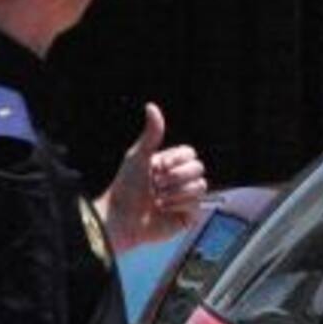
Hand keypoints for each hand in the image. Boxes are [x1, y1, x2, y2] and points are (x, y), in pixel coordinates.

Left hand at [101, 103, 206, 252]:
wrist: (122, 217)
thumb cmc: (126, 188)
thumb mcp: (138, 156)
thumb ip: (151, 133)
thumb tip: (151, 106)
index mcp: (169, 165)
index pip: (190, 153)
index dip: (176, 159)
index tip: (157, 166)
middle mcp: (179, 181)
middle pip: (199, 168)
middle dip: (175, 176)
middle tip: (155, 185)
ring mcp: (184, 199)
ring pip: (200, 186)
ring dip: (175, 192)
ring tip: (157, 200)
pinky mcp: (187, 217)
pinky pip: (197, 204)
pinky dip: (178, 205)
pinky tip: (163, 210)